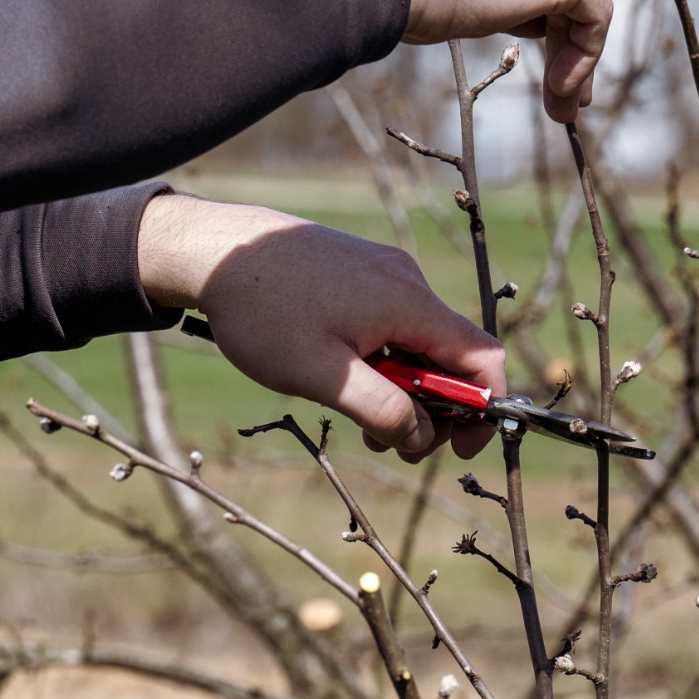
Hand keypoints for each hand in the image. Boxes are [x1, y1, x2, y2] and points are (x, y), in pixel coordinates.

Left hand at [138, 194, 503, 461]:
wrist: (213, 250)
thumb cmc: (263, 312)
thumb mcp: (322, 377)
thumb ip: (381, 410)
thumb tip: (423, 437)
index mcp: (408, 303)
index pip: (481, 358)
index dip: (485, 408)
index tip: (461, 448)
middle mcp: (407, 282)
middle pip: (452, 356)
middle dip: (434, 409)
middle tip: (393, 444)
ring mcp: (384, 273)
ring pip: (420, 344)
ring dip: (404, 390)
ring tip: (361, 421)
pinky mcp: (362, 273)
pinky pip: (395, 325)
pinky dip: (385, 362)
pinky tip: (345, 379)